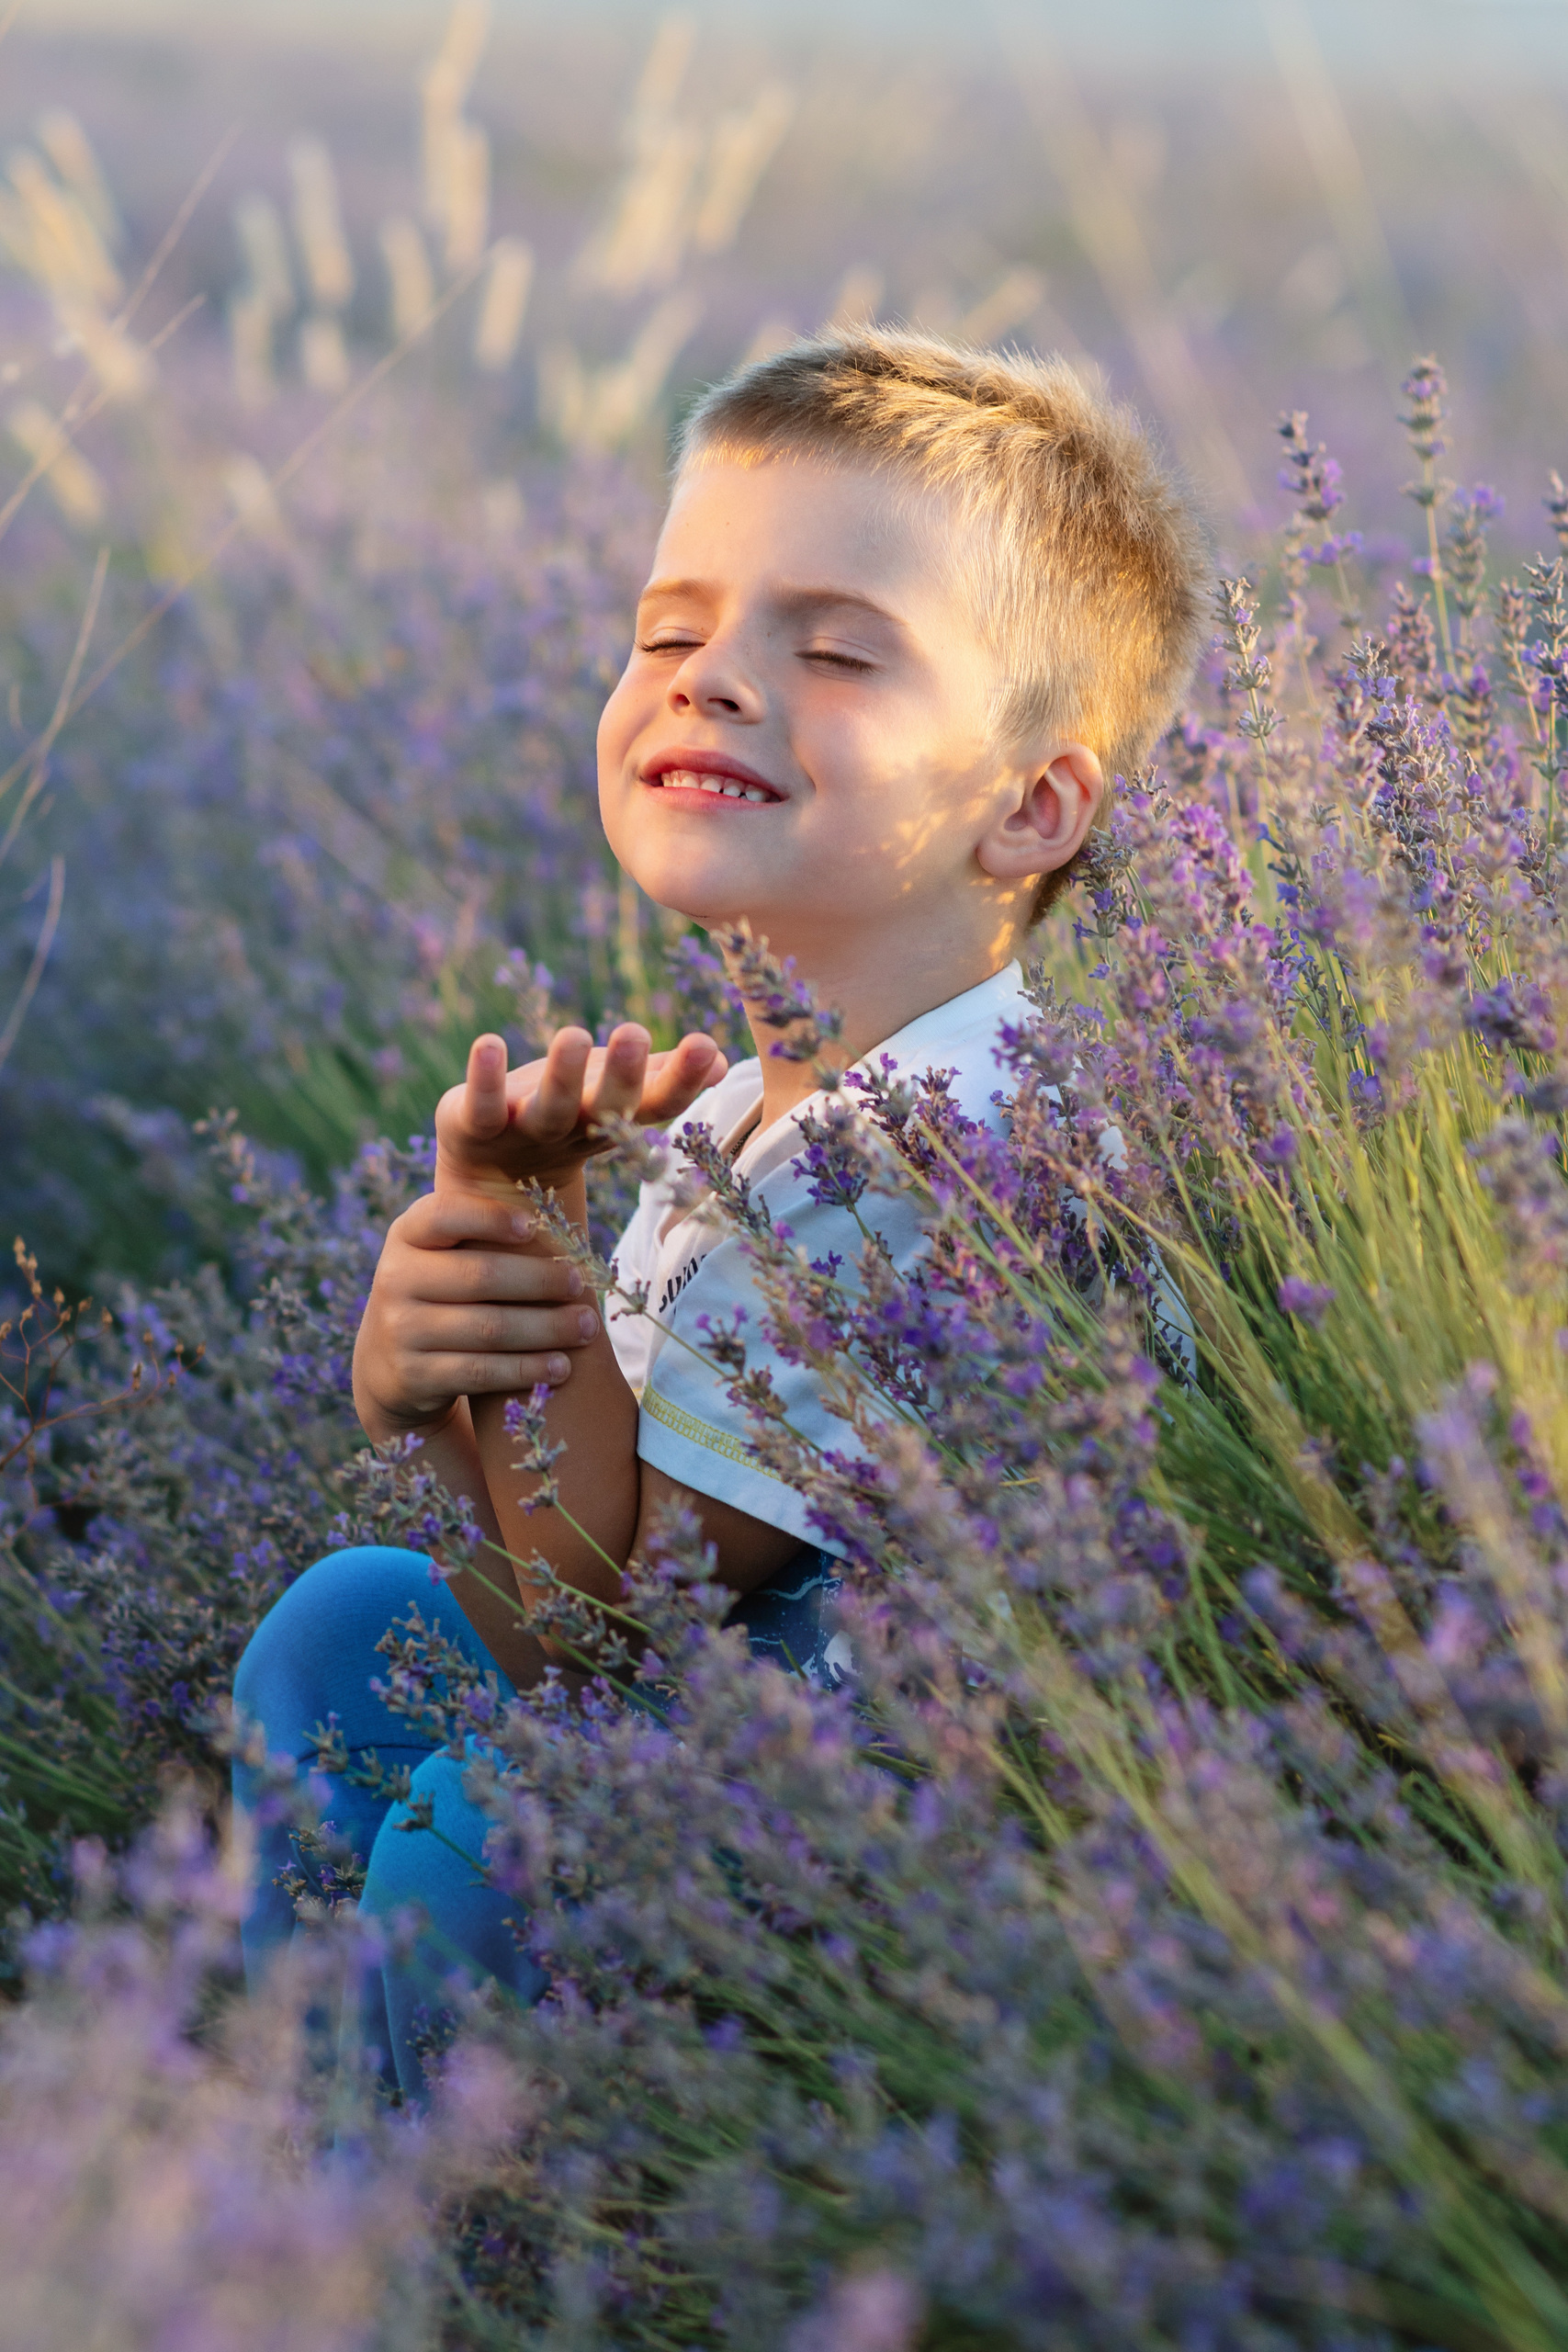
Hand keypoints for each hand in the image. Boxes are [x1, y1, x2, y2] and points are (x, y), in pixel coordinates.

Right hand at [352, 1189, 602, 1443]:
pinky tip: (561, 1367)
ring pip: (488, 1328)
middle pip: (480, 1275)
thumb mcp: (444, 1255)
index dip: (490, 1217)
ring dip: (547, 1329)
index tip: (534, 1226)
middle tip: (581, 1285)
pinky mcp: (414, 1376)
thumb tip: (561, 1224)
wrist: (392, 1364)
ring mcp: (400, 1330)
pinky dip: (527, 1369)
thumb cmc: (443, 1292)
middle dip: (540, 1281)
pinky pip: (481, 1372)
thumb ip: (483, 1234)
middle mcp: (395, 1278)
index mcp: (406, 1235)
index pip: (444, 1214)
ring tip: (586, 1328)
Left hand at [433, 1023, 726, 1199]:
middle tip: (634, 1033)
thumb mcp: (611, 1096)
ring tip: (572, 1035)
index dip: (682, 1080)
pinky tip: (488, 1044)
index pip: (656, 1103)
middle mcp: (575, 1128)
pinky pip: (481, 1105)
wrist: (489, 1176)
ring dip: (560, 1075)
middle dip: (622, 1074)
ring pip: (549, 1108)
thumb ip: (660, 1077)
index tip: (707, 1048)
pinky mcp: (475, 1127)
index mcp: (612, 1119)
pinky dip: (484, 1078)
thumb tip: (719, 1059)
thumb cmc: (563, 1119)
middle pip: (605, 1107)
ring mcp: (526, 1130)